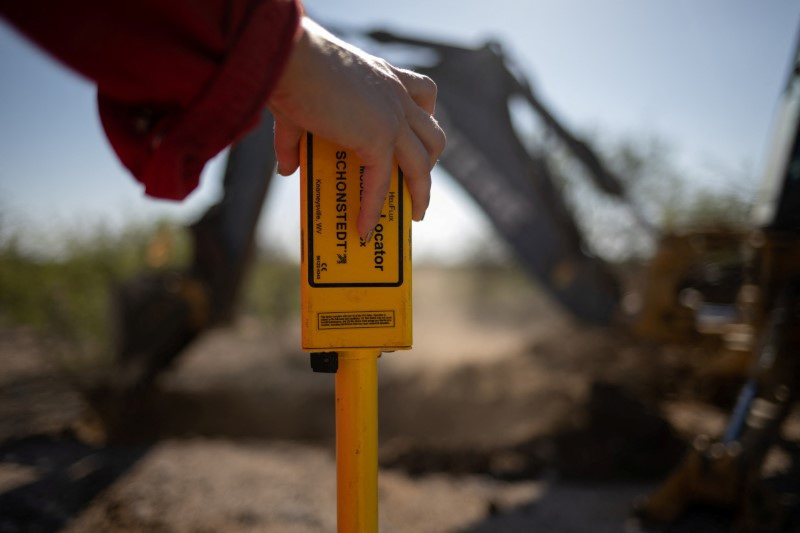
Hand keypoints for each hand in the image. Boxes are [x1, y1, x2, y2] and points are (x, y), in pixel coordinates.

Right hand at [268, 17, 445, 238]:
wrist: (288, 56)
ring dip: (421, 191)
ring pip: (423, 162)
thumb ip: (294, 141)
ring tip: (414, 212)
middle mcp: (396, 94)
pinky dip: (373, 209)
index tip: (420, 144)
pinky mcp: (378, 137)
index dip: (425, 122)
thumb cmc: (288, 70)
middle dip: (430, 163)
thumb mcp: (299, 106)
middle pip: (433, 134)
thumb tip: (287, 170)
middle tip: (417, 183)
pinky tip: (364, 228)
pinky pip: (382, 183)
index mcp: (384, 76)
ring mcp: (392, 117)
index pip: (422, 96)